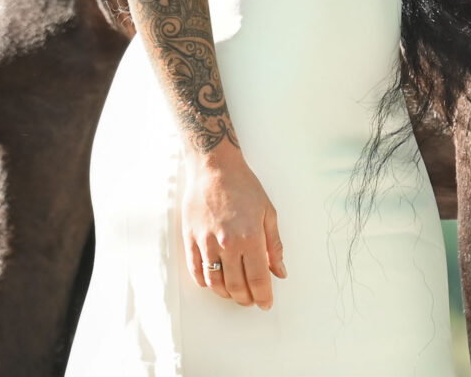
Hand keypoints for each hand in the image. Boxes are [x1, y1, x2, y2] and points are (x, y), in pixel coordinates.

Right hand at [180, 141, 286, 307]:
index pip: (258, 279)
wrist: (214, 168)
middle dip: (246, 299)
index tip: (266, 303)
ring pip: (215, 282)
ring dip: (226, 294)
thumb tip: (279, 271)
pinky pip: (196, 270)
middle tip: (251, 300)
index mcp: (250, 238)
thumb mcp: (268, 212)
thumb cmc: (244, 186)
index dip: (263, 296)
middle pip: (236, 285)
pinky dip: (205, 282)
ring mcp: (206, 243)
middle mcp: (227, 244)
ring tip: (234, 294)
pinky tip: (214, 282)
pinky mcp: (191, 239)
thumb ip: (274, 245)